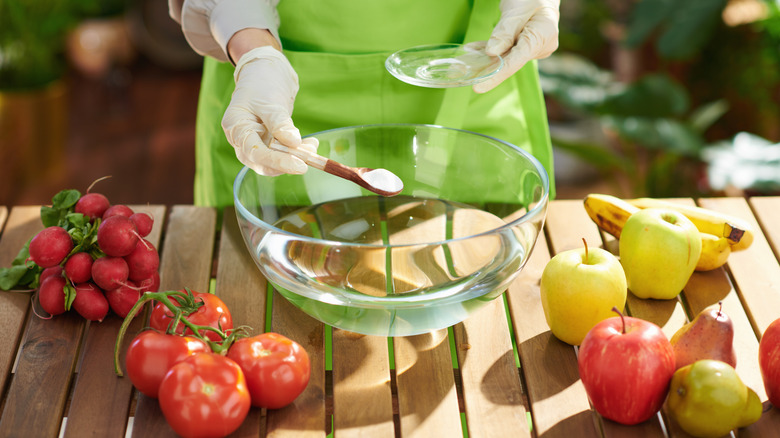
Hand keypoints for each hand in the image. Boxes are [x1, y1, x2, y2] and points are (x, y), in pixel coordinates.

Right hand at [221, 46, 316, 175]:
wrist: (264, 73)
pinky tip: (309, 143)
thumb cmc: (262, 83)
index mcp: (236, 127)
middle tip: (310, 156)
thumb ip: (280, 123)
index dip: (277, 162)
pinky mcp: (266, 143)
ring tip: (312, 145)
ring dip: (294, 157)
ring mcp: (253, 142)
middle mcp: (241, 139)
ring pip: (272, 161)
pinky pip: (280, 154)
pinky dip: (295, 151)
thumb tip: (294, 144)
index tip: (301, 166)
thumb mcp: (270, 101)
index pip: (255, 153)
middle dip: (287, 163)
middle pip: (261, 163)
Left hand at [473, 0, 559, 92]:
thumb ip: (505, 32)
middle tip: (464, 70)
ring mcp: (535, 46)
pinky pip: (508, 50)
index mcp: (543, 37)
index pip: (516, 62)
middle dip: (488, 66)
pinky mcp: (527, 45)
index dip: (496, 76)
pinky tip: (474, 48)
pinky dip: (492, 49)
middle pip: (511, 61)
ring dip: (487, 56)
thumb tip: (491, 53)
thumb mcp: (516, 11)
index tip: (478, 87)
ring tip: (466, 56)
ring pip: (507, 56)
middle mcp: (541, 46)